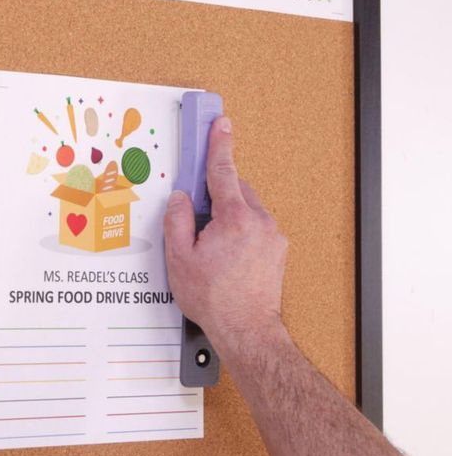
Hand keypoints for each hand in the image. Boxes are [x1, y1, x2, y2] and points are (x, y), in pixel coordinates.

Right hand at [163, 116, 287, 354]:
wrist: (247, 331)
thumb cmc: (215, 299)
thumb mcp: (180, 259)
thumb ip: (177, 220)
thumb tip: (181, 200)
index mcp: (235, 218)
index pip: (224, 171)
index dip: (219, 144)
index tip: (220, 124)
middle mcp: (259, 222)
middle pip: (235, 191)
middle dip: (215, 197)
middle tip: (196, 217)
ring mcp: (272, 237)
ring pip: (245, 210)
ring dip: (226, 217)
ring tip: (208, 248)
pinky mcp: (276, 250)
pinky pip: (254, 228)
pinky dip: (238, 232)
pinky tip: (224, 257)